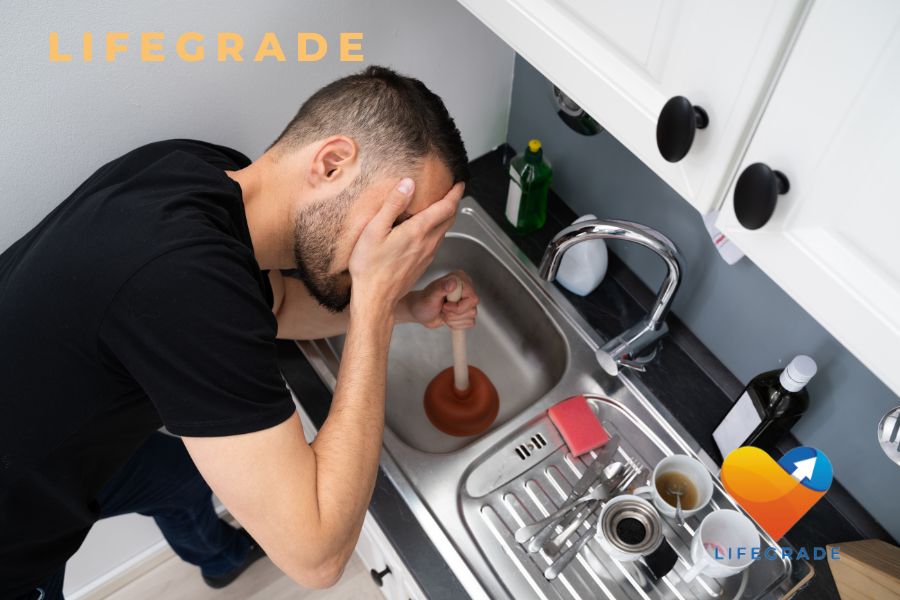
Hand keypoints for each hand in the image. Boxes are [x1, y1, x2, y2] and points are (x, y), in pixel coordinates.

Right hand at [348, 178, 463, 318]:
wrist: (375, 299)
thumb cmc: (370, 267)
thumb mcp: (375, 230)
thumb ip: (393, 205)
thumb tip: (408, 184)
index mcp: (418, 231)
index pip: (446, 208)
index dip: (455, 194)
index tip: (459, 184)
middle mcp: (427, 243)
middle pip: (449, 219)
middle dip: (453, 203)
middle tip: (453, 192)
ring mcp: (427, 255)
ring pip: (444, 232)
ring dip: (446, 218)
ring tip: (441, 208)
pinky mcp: (423, 265)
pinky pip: (436, 243)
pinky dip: (438, 231)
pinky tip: (426, 230)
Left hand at [402, 270, 479, 329]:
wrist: (419, 312)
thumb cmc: (423, 302)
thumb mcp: (431, 296)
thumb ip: (441, 288)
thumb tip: (453, 282)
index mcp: (460, 279)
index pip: (472, 298)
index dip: (458, 307)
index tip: (444, 306)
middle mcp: (466, 288)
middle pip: (473, 309)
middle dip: (454, 314)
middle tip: (442, 309)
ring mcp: (467, 300)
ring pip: (471, 317)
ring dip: (454, 319)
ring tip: (443, 312)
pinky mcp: (466, 310)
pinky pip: (470, 322)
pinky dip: (456, 324)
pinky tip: (447, 318)